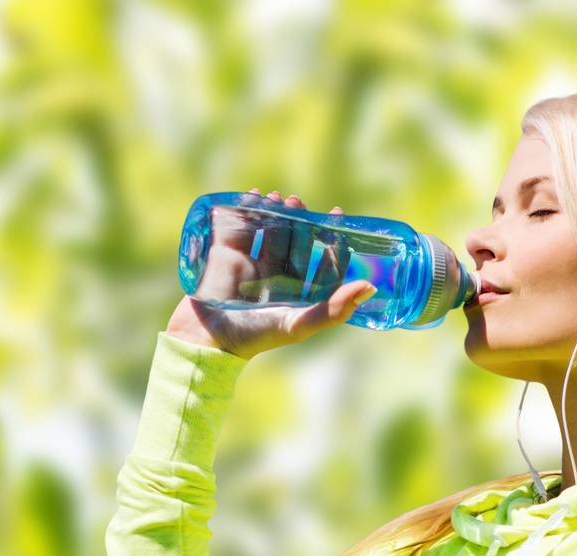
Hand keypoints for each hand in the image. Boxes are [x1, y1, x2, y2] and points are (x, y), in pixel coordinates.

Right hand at [166, 189, 376, 359]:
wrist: (206, 339)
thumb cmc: (254, 337)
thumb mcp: (297, 325)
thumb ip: (333, 310)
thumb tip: (370, 287)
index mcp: (297, 295)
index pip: (322, 264)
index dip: (332, 241)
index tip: (338, 215)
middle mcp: (277, 279)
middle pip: (295, 242)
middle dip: (300, 220)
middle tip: (298, 202)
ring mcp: (251, 266)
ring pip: (269, 231)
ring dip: (275, 212)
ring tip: (278, 198)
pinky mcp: (226, 257)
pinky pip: (240, 227)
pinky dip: (247, 209)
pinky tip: (254, 195)